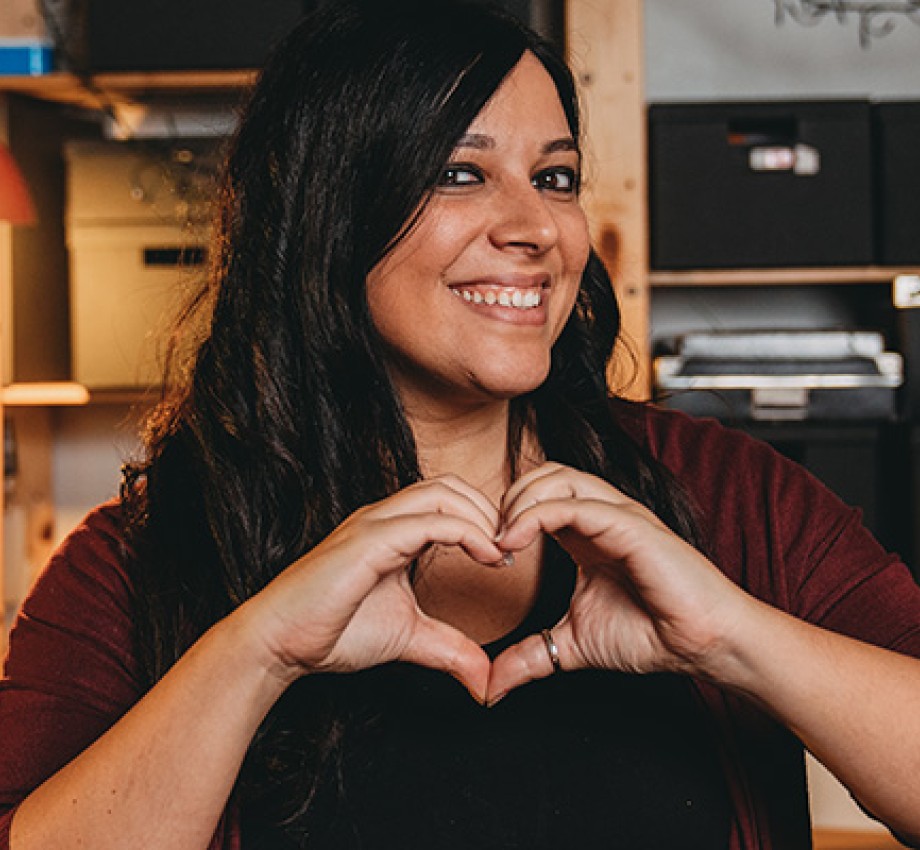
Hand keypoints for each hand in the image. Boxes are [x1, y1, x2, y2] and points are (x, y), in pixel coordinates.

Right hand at [233, 475, 505, 702]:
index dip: (483, 518)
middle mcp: (382, 517)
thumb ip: (449, 648)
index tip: (506, 556)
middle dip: (488, 510)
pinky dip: (466, 532)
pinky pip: (429, 522)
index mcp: (390, 530)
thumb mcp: (408, 637)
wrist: (279, 643)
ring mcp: (373, 524)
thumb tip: (485, 680)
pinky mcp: (368, 541)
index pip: (447, 499)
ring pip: (442, 493)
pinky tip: (487, 558)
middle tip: (510, 549)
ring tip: (501, 553)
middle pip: (449, 485)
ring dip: (482, 517)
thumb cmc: (333, 632)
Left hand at [487, 463, 751, 703]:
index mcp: (586, 532)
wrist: (704, 644)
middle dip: (507, 499)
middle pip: (543, 474)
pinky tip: (515, 543)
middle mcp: (600, 514)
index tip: (485, 555)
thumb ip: (531, 656)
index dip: (505, 514)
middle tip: (488, 542)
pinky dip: (537, 515)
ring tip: (501, 540)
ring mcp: (618, 515)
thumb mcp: (572, 644)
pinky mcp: (631, 526)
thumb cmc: (651, 633)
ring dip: (519, 502)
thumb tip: (491, 686)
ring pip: (558, 478)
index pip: (538, 494)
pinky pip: (577, 504)